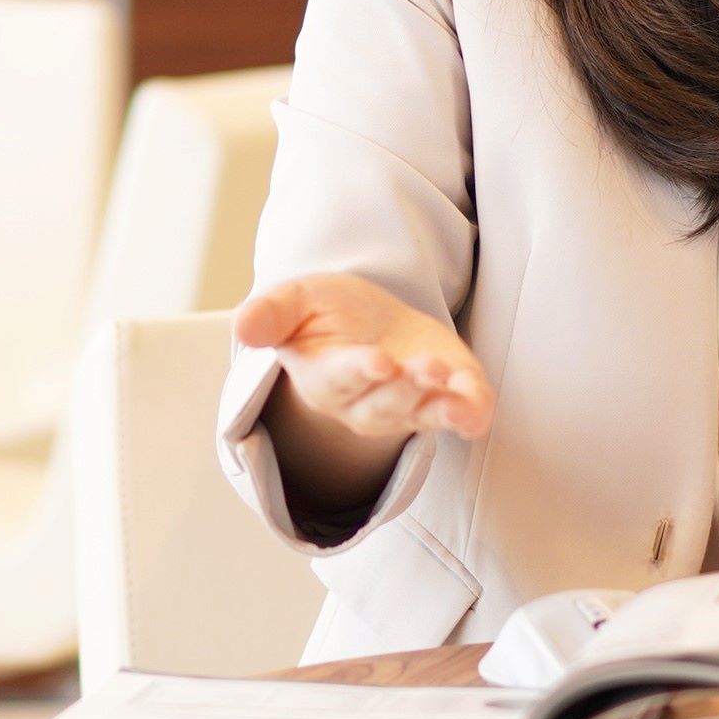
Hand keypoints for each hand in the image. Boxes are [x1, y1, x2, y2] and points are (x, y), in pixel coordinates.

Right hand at [232, 273, 495, 441]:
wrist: (368, 323)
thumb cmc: (326, 314)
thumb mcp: (294, 301)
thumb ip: (270, 314)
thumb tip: (242, 326)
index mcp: (326, 378)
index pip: (340, 381)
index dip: (359, 372)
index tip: (379, 361)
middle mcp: (365, 403)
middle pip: (383, 405)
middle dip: (406, 388)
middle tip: (426, 367)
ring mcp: (407, 405)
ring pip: (420, 415)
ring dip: (439, 405)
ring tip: (455, 394)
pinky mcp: (444, 398)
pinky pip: (458, 417)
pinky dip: (470, 416)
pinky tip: (477, 412)